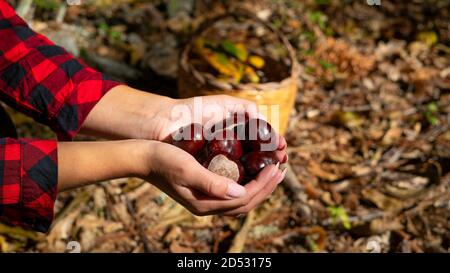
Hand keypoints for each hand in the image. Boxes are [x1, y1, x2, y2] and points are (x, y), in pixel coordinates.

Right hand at [143, 141, 286, 215]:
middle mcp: (207, 205)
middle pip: (245, 203)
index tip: (276, 169)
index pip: (243, 199)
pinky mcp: (203, 191)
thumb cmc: (163, 160)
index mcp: (204, 203)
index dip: (262, 185)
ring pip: (240, 199)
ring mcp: (205, 199)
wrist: (143, 158)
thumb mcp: (187, 169)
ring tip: (272, 173)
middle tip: (281, 171)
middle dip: (265, 188)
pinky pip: (231, 193)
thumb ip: (212, 183)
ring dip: (258, 188)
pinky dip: (246, 184)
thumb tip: (240, 192)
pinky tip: (251, 173)